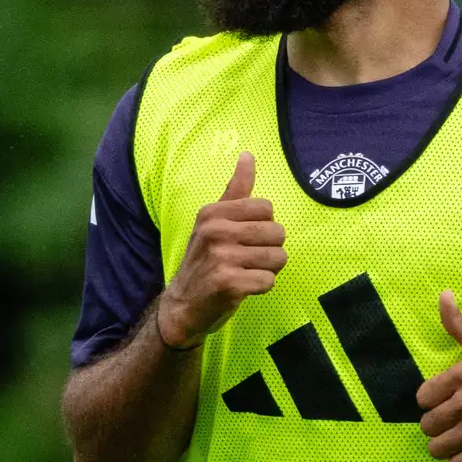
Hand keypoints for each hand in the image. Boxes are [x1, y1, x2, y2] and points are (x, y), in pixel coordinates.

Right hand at [153, 152, 281, 348]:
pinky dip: (262, 287)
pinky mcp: (229, 284)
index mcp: (212, 213)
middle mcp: (215, 231)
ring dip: (268, 269)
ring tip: (247, 273)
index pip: (266, 208)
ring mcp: (221, 258)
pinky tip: (244, 288)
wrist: (183, 306)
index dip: (263, 226)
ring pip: (278, 257)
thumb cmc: (204, 261)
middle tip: (247, 260)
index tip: (245, 239)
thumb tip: (248, 156)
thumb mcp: (214, 222)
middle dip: (270, 250)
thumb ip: (235, 190)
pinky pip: (269, 280)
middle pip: (277, 233)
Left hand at [416, 292, 461, 461]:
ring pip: (437, 448)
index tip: (447, 399)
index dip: (433, 400)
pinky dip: (459, 460)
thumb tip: (443, 295)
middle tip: (455, 419)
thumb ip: (458, 323)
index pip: (423, 398)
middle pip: (427, 425)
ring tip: (460, 436)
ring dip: (445, 444)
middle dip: (439, 424)